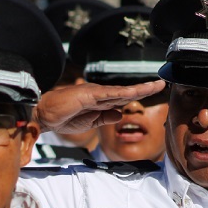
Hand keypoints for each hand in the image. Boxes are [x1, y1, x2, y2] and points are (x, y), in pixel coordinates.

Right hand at [34, 80, 166, 132]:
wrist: (46, 116)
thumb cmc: (64, 118)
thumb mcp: (90, 123)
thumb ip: (105, 118)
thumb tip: (120, 115)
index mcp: (101, 102)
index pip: (123, 98)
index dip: (139, 95)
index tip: (153, 92)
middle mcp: (100, 94)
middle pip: (127, 92)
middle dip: (145, 89)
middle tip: (162, 84)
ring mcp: (95, 93)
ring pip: (122, 91)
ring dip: (140, 88)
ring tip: (156, 85)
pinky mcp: (89, 95)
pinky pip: (110, 94)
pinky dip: (124, 92)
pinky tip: (136, 91)